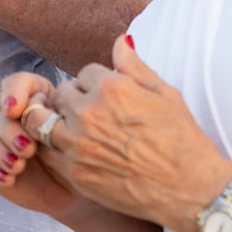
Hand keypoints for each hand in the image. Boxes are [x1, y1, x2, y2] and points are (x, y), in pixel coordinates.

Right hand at [0, 73, 81, 219]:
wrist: (70, 190)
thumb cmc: (74, 156)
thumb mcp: (73, 135)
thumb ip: (52, 119)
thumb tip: (34, 112)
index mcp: (33, 97)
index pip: (17, 82)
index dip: (12, 92)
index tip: (15, 111)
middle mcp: (9, 112)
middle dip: (9, 131)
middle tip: (29, 150)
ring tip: (18, 167)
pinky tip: (8, 179)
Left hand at [19, 36, 231, 231]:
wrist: (190, 190)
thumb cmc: (182, 141)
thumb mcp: (165, 94)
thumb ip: (134, 66)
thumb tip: (119, 40)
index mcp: (111, 89)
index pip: (84, 73)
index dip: (96, 84)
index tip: (109, 98)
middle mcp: (88, 114)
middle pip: (61, 94)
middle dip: (74, 100)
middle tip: (92, 115)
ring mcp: (77, 144)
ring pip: (41, 120)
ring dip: (55, 121)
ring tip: (74, 130)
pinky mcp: (72, 172)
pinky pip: (46, 151)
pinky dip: (53, 148)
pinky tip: (73, 151)